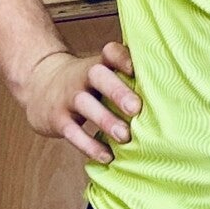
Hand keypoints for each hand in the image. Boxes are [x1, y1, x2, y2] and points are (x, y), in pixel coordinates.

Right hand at [22, 41, 140, 164]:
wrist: (38, 86)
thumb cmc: (84, 82)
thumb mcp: (100, 71)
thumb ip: (126, 77)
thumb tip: (172, 89)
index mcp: (98, 63)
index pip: (110, 52)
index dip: (123, 57)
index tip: (137, 68)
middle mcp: (82, 77)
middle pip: (97, 76)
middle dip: (117, 91)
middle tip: (136, 108)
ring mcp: (68, 97)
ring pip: (85, 105)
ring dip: (106, 121)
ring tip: (125, 136)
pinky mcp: (57, 120)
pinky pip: (72, 133)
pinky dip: (90, 146)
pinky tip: (108, 156)